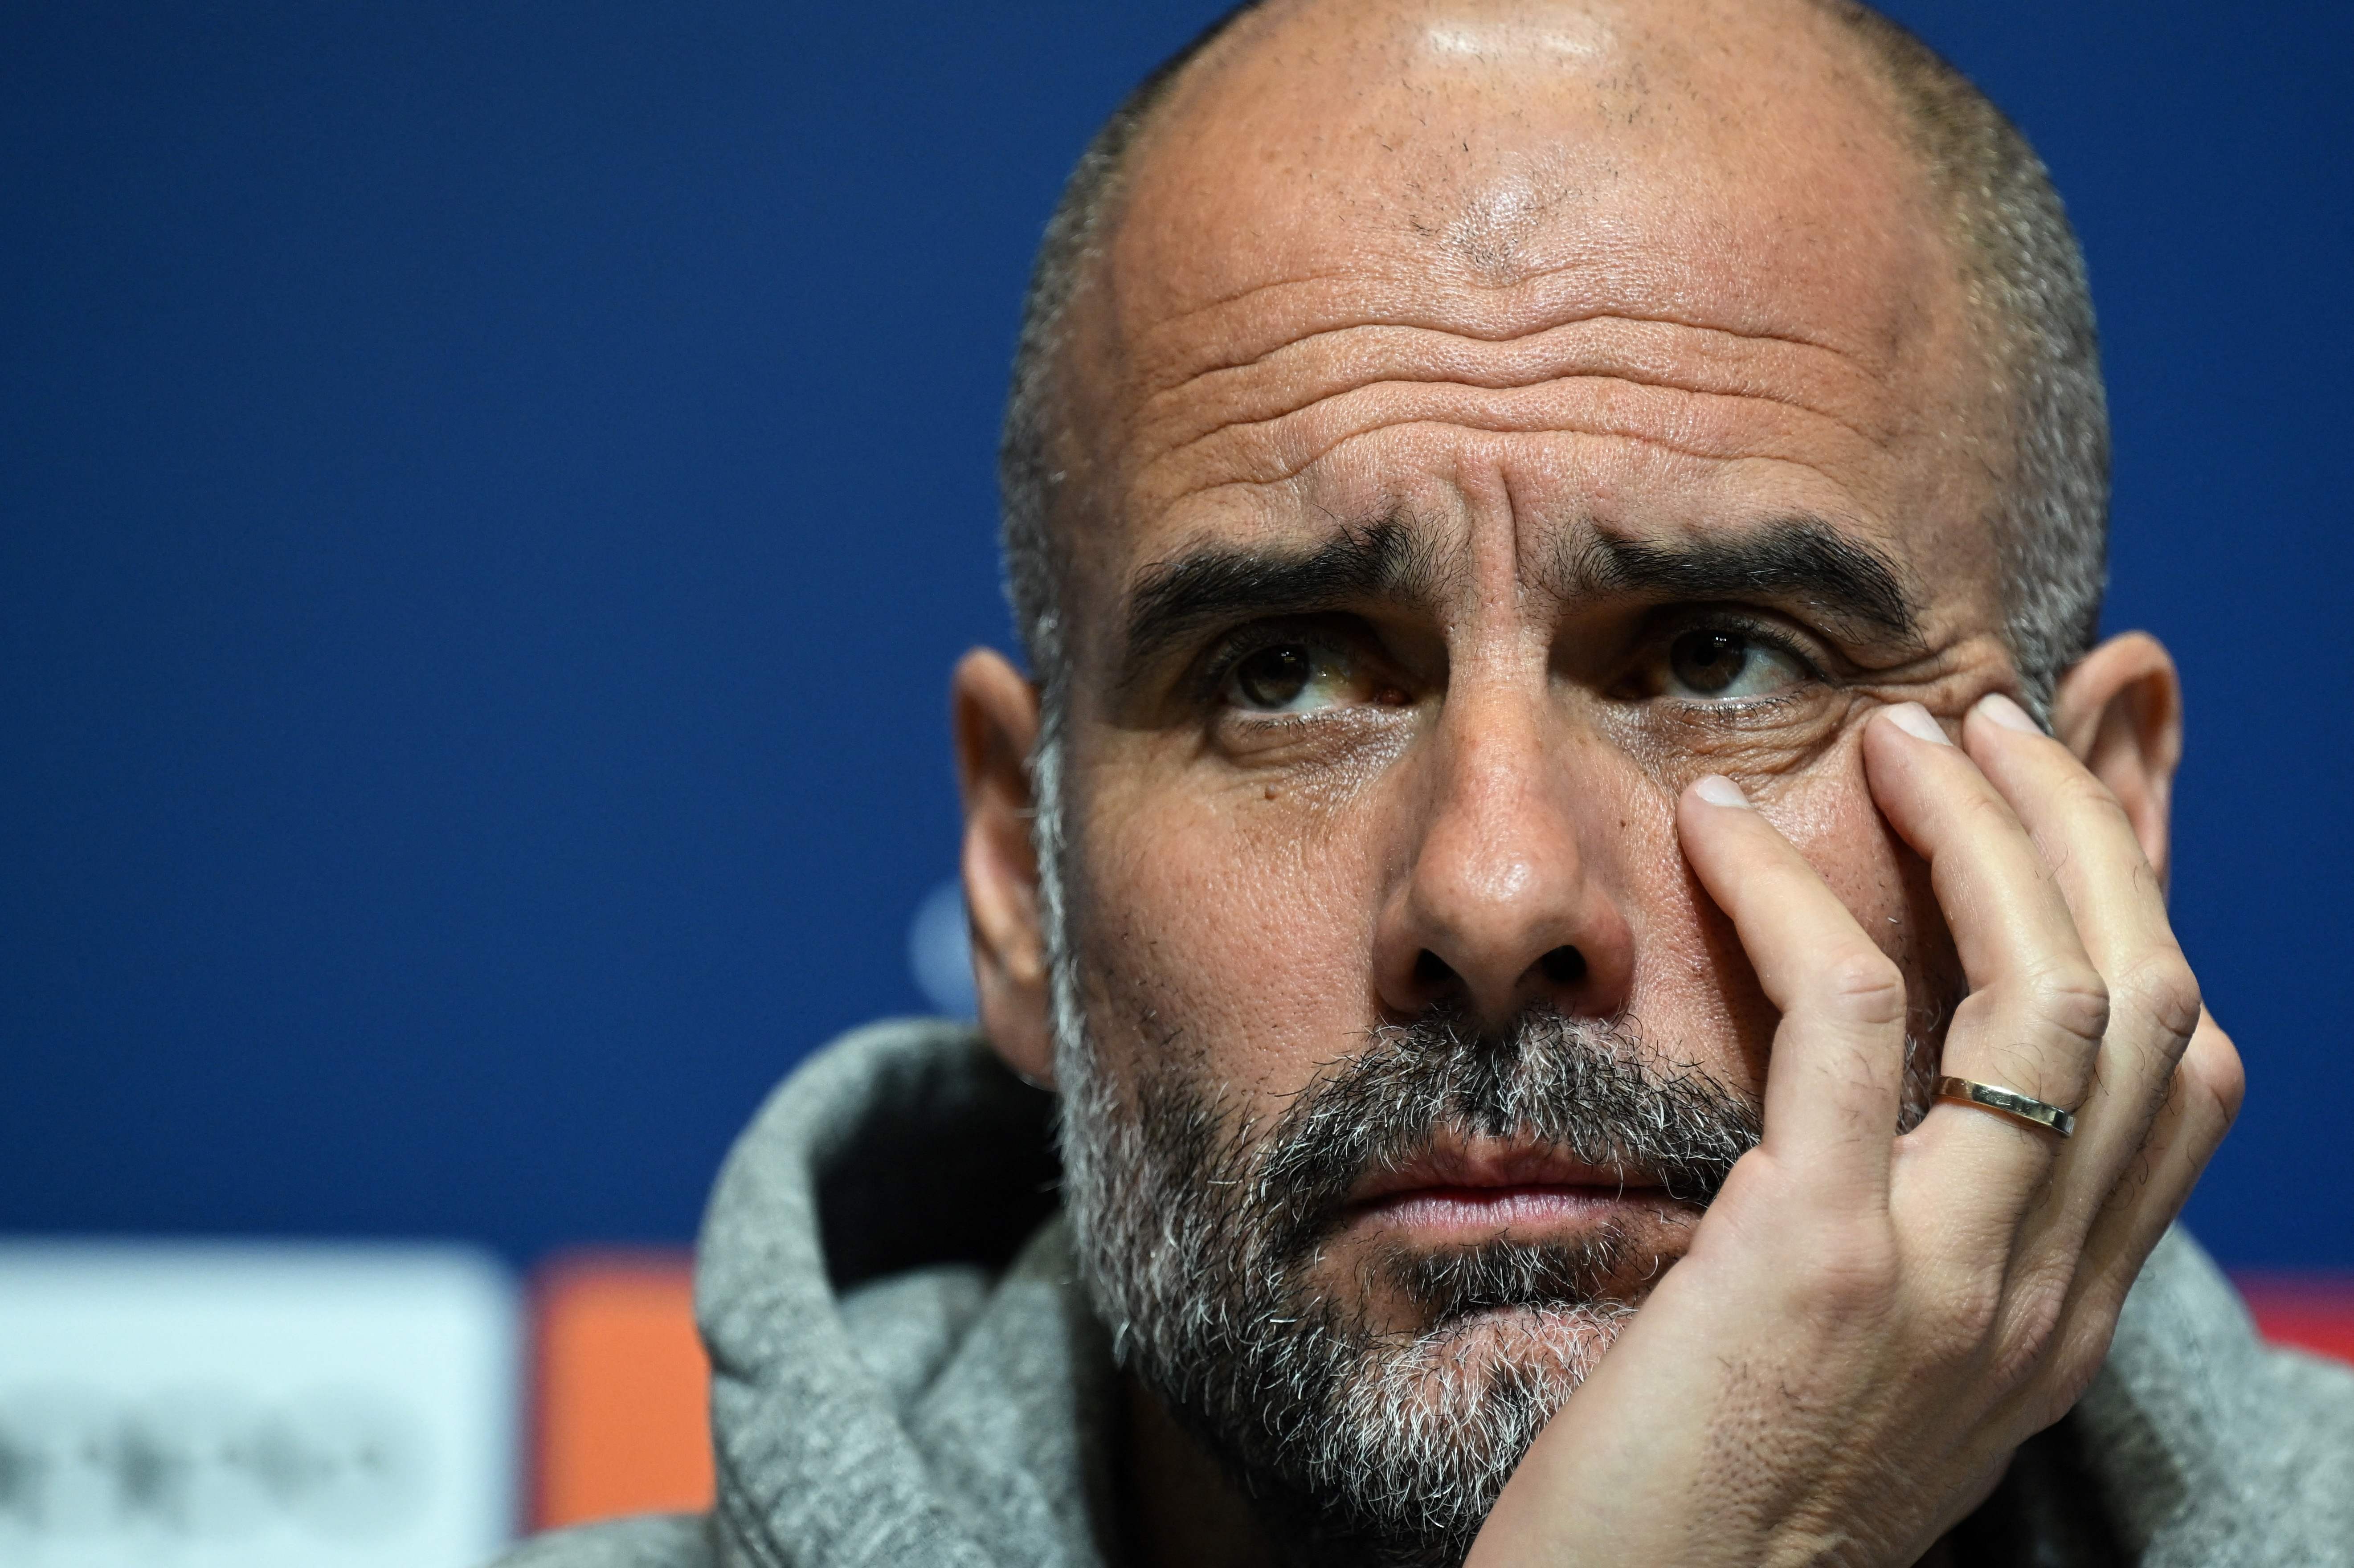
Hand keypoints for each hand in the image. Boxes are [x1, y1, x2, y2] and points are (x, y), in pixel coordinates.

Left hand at [1464, 693, 2243, 1567]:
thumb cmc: (1715, 1493)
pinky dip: (1788, 893)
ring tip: (1894, 738)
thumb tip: (1898, 1098)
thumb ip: (1914, 1229)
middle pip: (2148, 998)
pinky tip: (1718, 830)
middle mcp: (2045, 1297)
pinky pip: (1848, 1012)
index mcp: (2062, 1317)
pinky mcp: (1818, 1256)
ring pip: (2046, 989)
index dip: (2140, 901)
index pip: (2186, 1069)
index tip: (2060, 795)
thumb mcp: (1870, 1361)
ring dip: (1975, 829)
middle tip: (1978, 727)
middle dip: (2080, 829)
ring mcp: (1951, 1277)